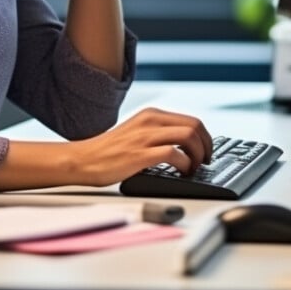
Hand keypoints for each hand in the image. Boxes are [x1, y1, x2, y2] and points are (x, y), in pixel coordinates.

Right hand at [68, 107, 214, 186]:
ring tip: (194, 168)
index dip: (206, 138)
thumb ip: (158, 134)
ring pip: (189, 136)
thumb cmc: (108, 152)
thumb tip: (186, 146)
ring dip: (199, 155)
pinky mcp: (140, 154)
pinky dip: (185, 165)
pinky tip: (182, 173)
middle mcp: (150, 121)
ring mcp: (145, 136)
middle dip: (207, 146)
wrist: (83, 160)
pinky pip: (174, 154)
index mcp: (151, 115)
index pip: (192, 120)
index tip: (207, 152)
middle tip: (205, 162)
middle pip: (195, 126)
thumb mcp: (137, 133)